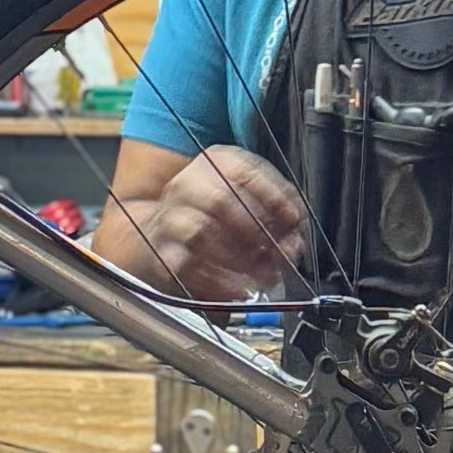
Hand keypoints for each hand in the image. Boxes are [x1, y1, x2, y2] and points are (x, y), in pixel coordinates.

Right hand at [139, 146, 308, 299]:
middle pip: (220, 200)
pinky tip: (238, 291)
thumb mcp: (250, 199)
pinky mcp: (158, 250)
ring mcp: (168, 215)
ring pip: (199, 232)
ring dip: (237, 258)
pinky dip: (214, 282)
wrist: (163, 229)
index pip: (244, 170)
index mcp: (216, 162)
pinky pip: (183, 265)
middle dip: (256, 231)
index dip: (273, 195)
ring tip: (263, 276)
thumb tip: (294, 241)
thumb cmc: (218, 213)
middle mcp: (187, 184)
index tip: (293, 218)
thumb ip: (277, 215)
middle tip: (279, 254)